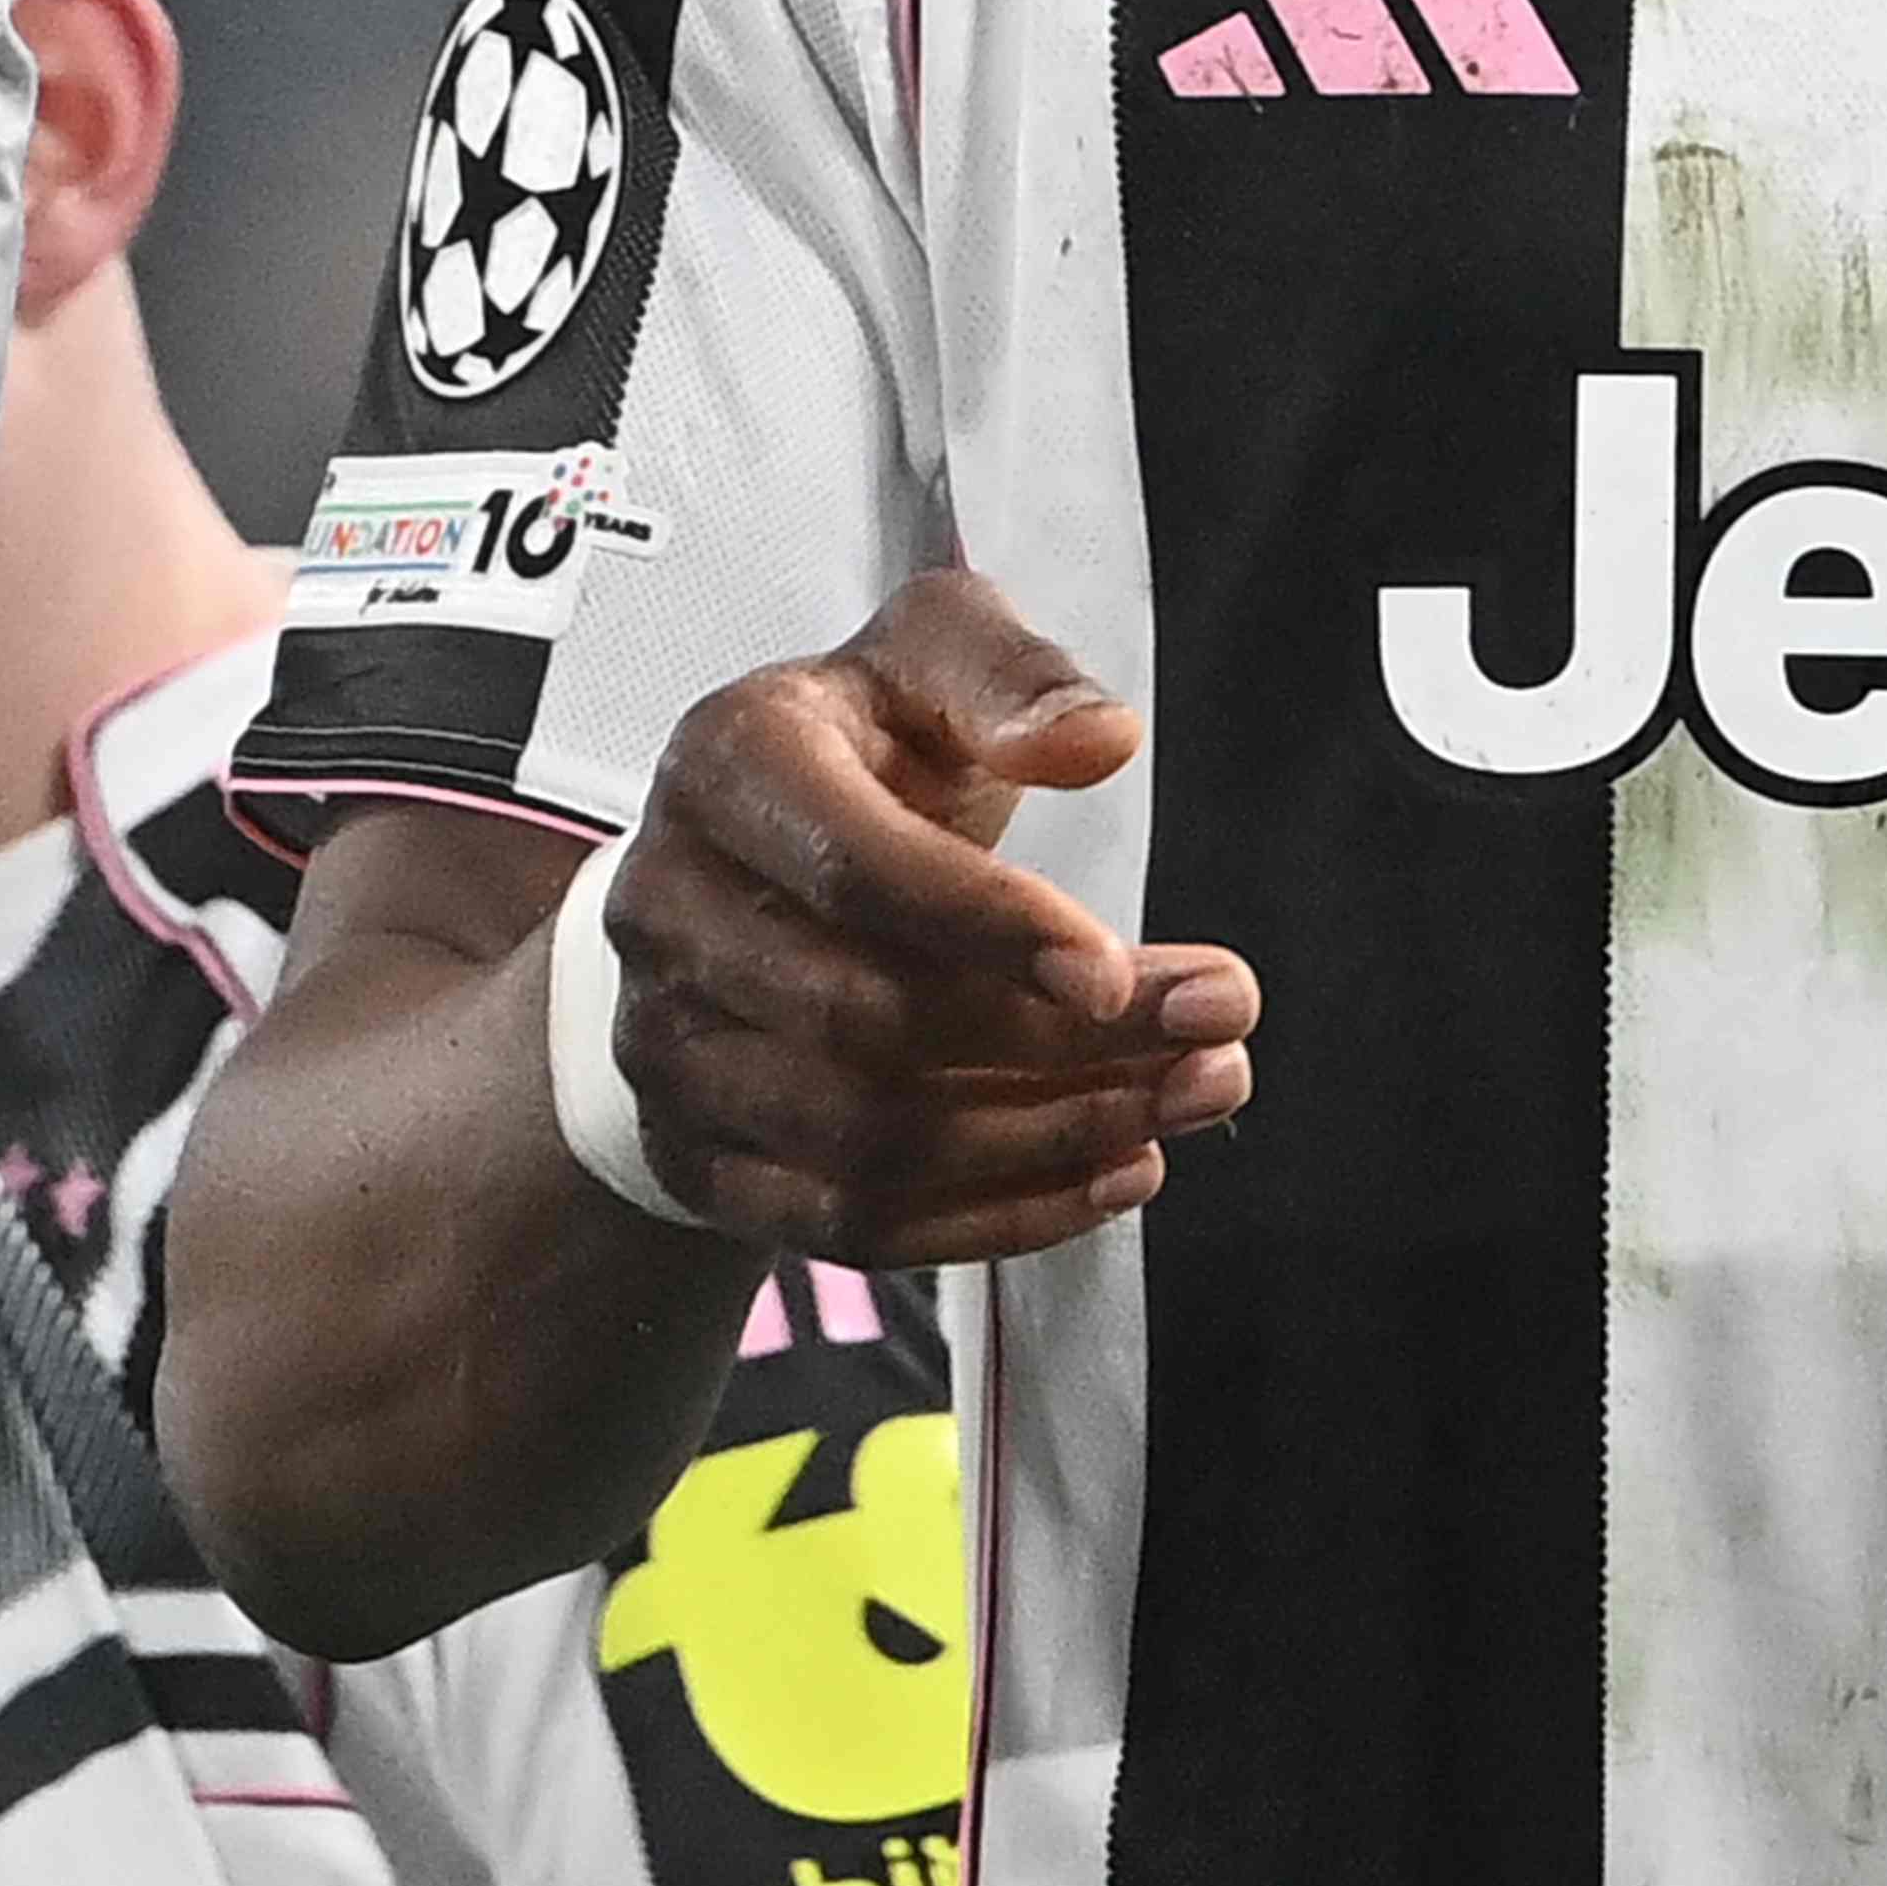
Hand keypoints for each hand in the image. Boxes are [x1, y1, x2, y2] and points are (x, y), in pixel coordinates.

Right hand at [610, 567, 1257, 1264]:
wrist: (740, 872)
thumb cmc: (858, 756)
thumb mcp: (930, 660)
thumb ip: (1011, 678)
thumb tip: (1096, 739)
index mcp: (728, 768)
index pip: (858, 872)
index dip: (995, 930)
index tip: (1120, 969)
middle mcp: (668, 912)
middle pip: (871, 1023)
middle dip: (1065, 1045)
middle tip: (1218, 1032)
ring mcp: (669, 1048)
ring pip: (867, 1141)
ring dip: (1051, 1138)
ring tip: (1186, 1101)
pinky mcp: (699, 1157)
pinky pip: (851, 1225)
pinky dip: (996, 1218)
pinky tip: (1110, 1177)